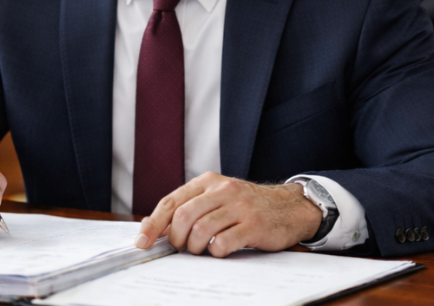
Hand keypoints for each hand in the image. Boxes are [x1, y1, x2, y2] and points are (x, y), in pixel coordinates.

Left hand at [133, 172, 321, 256]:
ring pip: (200, 229)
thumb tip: (156, 229)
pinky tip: (220, 250)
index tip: (142, 241)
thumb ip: (191, 207)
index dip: (153, 223)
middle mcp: (223, 190)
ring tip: (200, 250)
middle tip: (180, 249)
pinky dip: (215, 252)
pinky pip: (223, 242)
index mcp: (208, 181)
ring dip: (194, 247)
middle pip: (183, 215)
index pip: (171, 201)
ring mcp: (239, 207)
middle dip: (175, 238)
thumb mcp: (218, 197)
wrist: (290, 207)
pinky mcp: (254, 225)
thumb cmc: (247, 206)